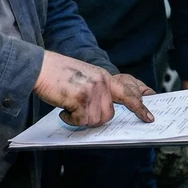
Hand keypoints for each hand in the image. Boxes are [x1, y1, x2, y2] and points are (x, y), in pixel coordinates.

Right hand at [33, 52, 154, 126]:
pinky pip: (80, 121)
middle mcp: (101, 83)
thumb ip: (97, 90)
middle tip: (78, 111)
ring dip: (79, 118)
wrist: (38, 67)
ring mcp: (92, 90)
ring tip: (68, 105)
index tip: (149, 117)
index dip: (139, 107)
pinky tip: (63, 108)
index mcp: (103, 77)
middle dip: (93, 117)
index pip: (128, 93)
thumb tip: (102, 112)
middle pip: (108, 115)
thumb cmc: (56, 73)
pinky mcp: (80, 98)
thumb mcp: (84, 76)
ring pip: (94, 120)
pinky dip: (70, 119)